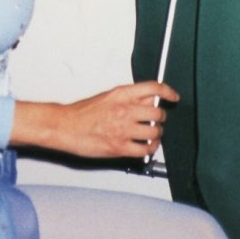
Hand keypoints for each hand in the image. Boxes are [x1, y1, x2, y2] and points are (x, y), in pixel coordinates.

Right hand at [51, 81, 178, 158]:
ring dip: (156, 134)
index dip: (168, 92)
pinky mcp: (119, 147)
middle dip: (160, 118)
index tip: (173, 96)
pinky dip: (150, 149)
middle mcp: (125, 110)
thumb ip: (129, 98)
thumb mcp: (108, 97)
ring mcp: (123, 129)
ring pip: (154, 132)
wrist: (65, 126)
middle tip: (157, 121)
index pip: (154, 88)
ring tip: (152, 135)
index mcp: (122, 94)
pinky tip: (147, 148)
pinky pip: (145, 150)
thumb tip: (148, 102)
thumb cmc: (83, 113)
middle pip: (158, 112)